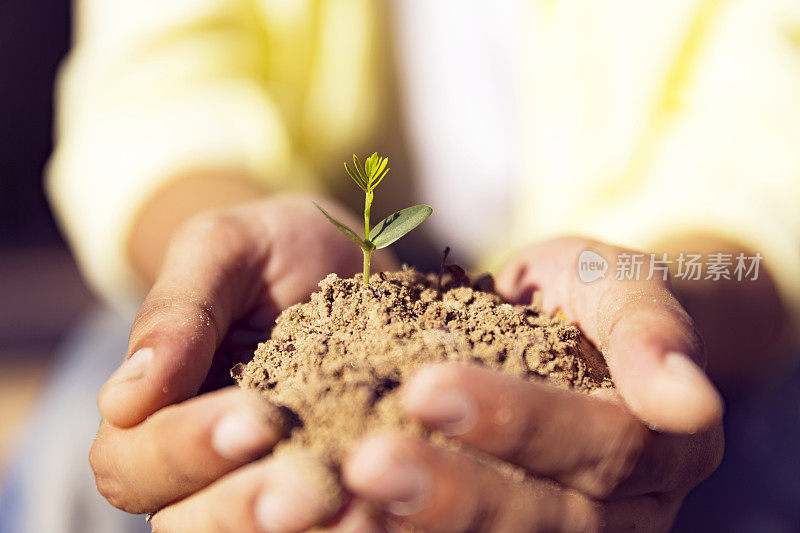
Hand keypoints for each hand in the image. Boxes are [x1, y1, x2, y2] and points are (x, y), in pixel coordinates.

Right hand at [89, 193, 395, 531]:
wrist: (352, 258)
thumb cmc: (272, 249)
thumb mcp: (224, 251)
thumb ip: (176, 312)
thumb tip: (123, 399)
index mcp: (159, 415)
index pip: (133, 464)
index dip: (184, 451)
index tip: (255, 417)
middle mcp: (207, 469)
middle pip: (191, 524)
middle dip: (246, 508)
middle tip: (311, 487)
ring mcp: (270, 481)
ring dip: (308, 531)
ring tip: (362, 505)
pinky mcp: (335, 486)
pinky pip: (334, 522)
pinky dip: (361, 522)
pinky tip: (396, 507)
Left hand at [341, 237, 724, 531]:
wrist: (565, 324)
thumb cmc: (592, 297)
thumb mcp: (622, 286)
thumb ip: (652, 333)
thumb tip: (692, 402)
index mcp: (665, 450)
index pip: (606, 448)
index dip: (520, 422)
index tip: (426, 387)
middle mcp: (624, 513)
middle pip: (551, 521)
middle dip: (455, 494)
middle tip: (368, 465)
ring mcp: (570, 531)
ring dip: (422, 526)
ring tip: (347, 498)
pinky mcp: (515, 530)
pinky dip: (405, 531)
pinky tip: (351, 516)